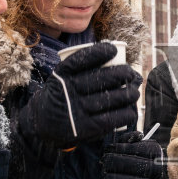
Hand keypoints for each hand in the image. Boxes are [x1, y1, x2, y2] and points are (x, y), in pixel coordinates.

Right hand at [19, 43, 139, 152]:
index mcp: (61, 76)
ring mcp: (76, 110)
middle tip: (130, 73)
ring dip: (128, 94)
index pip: (81, 60)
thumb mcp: (61, 77)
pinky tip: (130, 110)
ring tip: (134, 92)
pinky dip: (125, 114)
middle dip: (121, 74)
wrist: (43, 123)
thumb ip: (80, 67)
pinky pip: (111, 119)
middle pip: (100, 79)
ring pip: (109, 99)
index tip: (112, 50)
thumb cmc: (61, 94)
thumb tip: (114, 54)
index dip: (99, 53)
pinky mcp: (85, 128)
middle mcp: (68, 92)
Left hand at [104, 130, 166, 178]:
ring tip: (106, 177)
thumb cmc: (125, 168)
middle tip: (104, 162)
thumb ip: (128, 140)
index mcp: (156, 154)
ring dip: (111, 178)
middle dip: (113, 161)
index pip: (142, 148)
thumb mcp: (127, 150)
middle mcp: (158, 171)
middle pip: (134, 163)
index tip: (109, 149)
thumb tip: (138, 136)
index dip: (122, 148)